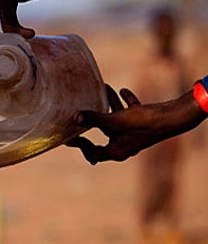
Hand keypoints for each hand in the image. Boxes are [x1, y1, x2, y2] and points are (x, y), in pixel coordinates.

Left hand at [67, 84, 204, 163]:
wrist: (174, 117)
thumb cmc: (144, 123)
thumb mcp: (115, 121)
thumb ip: (94, 119)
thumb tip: (73, 118)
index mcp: (117, 151)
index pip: (93, 154)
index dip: (81, 146)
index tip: (70, 136)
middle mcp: (125, 145)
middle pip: (103, 136)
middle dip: (92, 121)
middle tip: (79, 114)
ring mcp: (134, 135)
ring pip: (117, 121)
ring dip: (109, 105)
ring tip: (102, 89)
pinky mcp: (144, 124)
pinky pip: (131, 113)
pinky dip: (125, 102)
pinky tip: (122, 90)